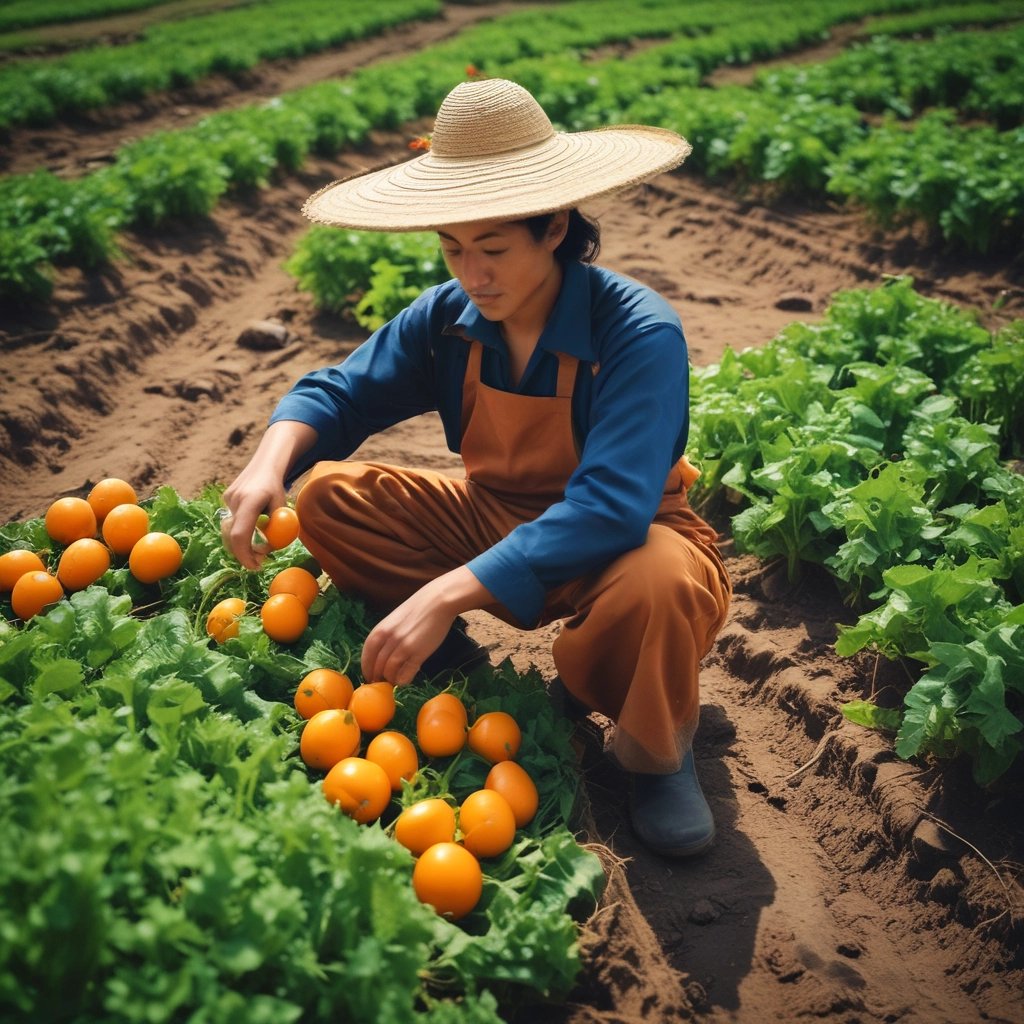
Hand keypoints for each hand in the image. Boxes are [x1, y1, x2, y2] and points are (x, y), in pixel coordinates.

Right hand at [220, 420, 316, 569]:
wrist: (266, 464)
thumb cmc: (277, 488)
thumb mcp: (283, 507)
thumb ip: (276, 528)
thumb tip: (268, 550)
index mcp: (251, 501)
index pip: (241, 534)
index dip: (245, 554)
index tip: (255, 566)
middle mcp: (235, 500)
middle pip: (233, 536)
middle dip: (244, 553)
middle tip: (259, 562)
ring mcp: (228, 499)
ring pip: (232, 529)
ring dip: (244, 542)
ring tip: (259, 545)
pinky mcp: (226, 499)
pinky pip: (233, 521)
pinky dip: (242, 529)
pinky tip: (254, 524)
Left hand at [361, 586, 456, 685]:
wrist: (438, 601)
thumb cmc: (417, 609)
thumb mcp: (394, 620)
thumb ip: (386, 636)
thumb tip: (380, 656)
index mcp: (380, 631)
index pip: (366, 656)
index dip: (367, 669)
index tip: (370, 677)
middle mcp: (388, 640)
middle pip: (377, 667)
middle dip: (378, 678)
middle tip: (383, 683)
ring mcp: (403, 646)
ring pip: (390, 673)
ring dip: (391, 680)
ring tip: (396, 680)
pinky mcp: (418, 653)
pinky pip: (406, 674)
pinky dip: (403, 680)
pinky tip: (406, 678)